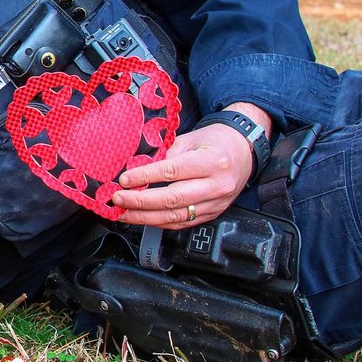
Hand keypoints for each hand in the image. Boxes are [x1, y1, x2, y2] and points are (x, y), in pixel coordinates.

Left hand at [110, 102, 270, 229]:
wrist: (243, 151)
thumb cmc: (215, 142)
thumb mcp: (191, 139)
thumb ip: (166, 154)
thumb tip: (137, 168)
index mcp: (212, 161)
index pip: (172, 171)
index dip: (146, 177)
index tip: (125, 179)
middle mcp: (216, 185)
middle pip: (173, 199)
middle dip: (140, 202)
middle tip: (118, 199)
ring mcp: (215, 203)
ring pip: (175, 216)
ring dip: (145, 217)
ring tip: (123, 212)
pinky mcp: (212, 214)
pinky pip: (182, 222)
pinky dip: (159, 222)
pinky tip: (142, 217)